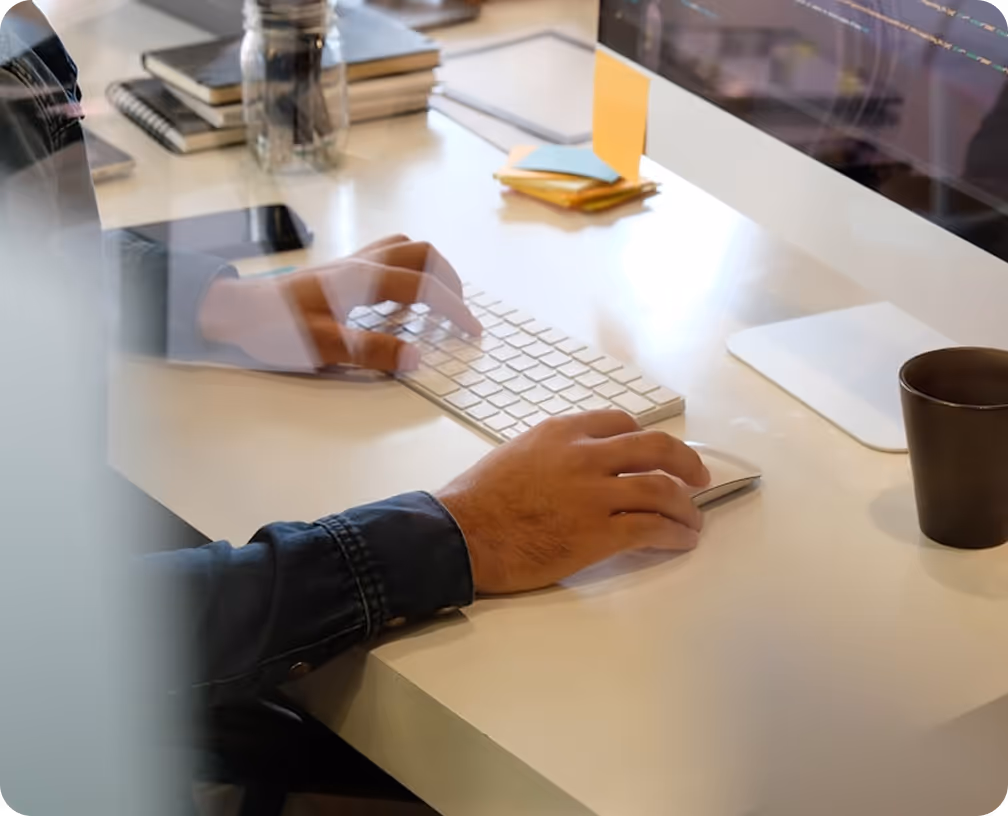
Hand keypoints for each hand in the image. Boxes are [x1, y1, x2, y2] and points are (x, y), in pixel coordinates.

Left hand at [200, 235, 480, 371]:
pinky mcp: (340, 270)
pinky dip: (407, 271)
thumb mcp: (324, 348)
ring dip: (429, 269)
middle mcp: (361, 262)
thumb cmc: (275, 329)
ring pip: (404, 247)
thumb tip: (417, 357)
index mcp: (362, 280)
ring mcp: (350, 262)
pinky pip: (386, 256)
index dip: (454, 308)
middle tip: (459, 312)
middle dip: (449, 280)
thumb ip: (372, 351)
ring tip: (438, 300)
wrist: (235, 311)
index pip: (424, 287)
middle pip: (422, 252)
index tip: (471, 330)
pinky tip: (400, 299)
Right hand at [435, 411, 711, 594]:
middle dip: (685, 461)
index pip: (621, 422)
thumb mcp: (516, 453)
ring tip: (694, 519)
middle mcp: (585, 455)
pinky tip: (681, 540)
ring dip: (687, 506)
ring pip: (662, 490)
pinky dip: (675, 534)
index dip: (646, 438)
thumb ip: (554, 452)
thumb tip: (578, 465)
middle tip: (698, 476)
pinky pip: (652, 528)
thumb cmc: (478, 499)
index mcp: (563, 432)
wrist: (461, 534)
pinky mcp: (598, 534)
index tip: (656, 453)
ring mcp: (594, 494)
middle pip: (656, 448)